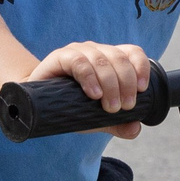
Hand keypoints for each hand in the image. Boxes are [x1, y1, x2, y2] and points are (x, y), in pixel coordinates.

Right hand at [26, 41, 152, 137]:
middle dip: (126, 85)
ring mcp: (79, 52)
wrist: (37, 104)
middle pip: (119, 59)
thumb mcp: (97, 117)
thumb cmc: (71, 106)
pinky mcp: (60, 57)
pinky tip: (93, 94)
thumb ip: (118, 124)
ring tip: (110, 107)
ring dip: (110, 84)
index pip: (132, 52)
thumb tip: (135, 129)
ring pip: (102, 60)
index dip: (140, 67)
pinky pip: (79, 61)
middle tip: (124, 107)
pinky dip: (89, 77)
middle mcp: (97, 51)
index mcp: (110, 59)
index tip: (142, 89)